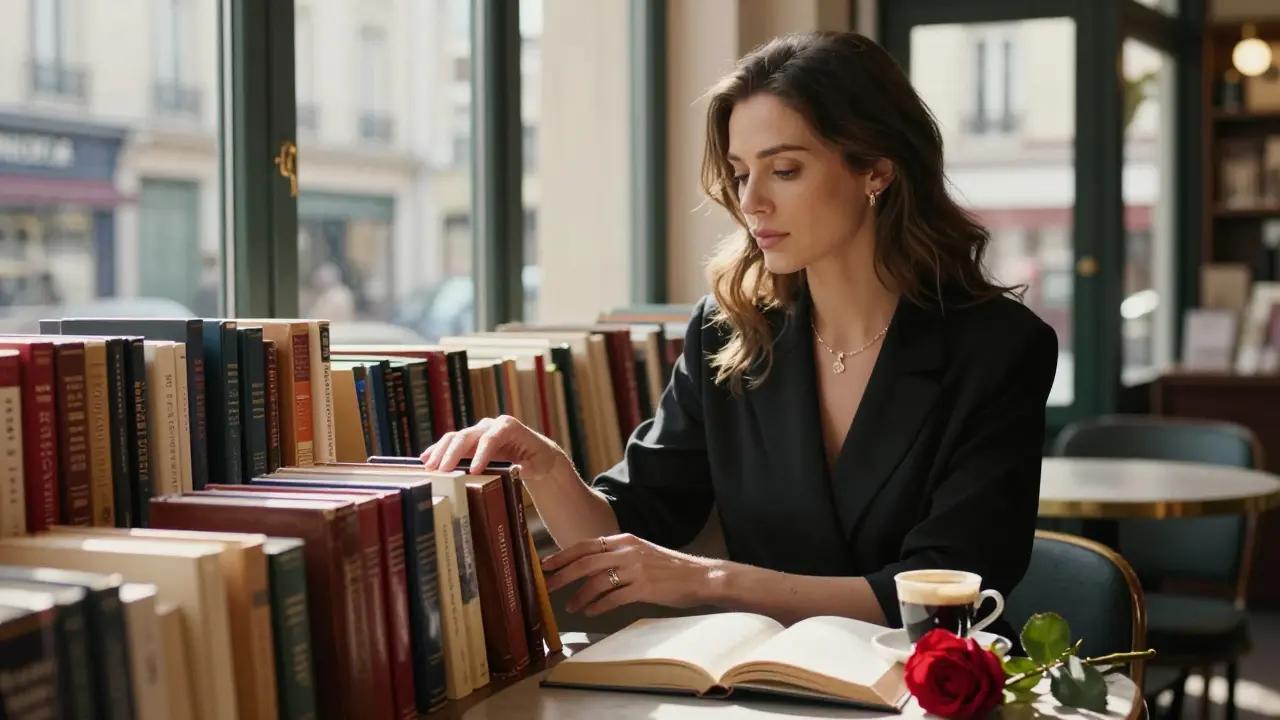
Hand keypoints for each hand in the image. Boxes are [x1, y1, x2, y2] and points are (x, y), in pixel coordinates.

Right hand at [420, 415, 565, 477]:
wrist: (534, 452)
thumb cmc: (537, 458)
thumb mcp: (538, 463)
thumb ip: (527, 467)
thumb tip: (516, 470)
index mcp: (508, 426)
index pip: (491, 438)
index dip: (482, 453)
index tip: (474, 471)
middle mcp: (490, 425)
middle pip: (468, 435)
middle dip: (454, 452)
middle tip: (442, 470)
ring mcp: (478, 432)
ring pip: (456, 437)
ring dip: (441, 451)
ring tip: (429, 466)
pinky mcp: (470, 442)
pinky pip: (452, 444)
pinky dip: (439, 450)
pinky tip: (426, 459)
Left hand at [541, 533, 720, 615]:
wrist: (699, 576)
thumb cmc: (669, 567)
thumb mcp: (641, 552)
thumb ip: (617, 555)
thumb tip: (589, 565)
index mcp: (624, 540)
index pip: (586, 545)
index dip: (563, 555)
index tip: (546, 564)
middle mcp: (627, 551)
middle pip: (585, 562)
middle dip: (562, 575)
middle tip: (548, 586)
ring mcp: (635, 569)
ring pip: (596, 582)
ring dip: (579, 596)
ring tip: (571, 606)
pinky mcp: (644, 588)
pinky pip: (613, 598)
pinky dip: (598, 606)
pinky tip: (591, 612)